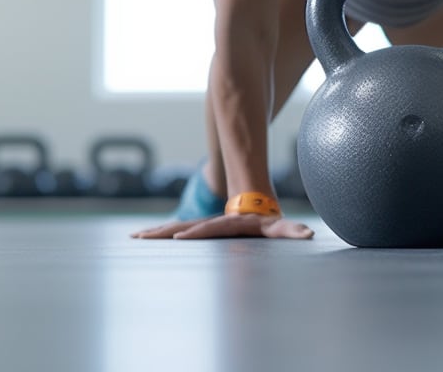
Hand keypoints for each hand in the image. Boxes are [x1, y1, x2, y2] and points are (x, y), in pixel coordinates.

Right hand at [131, 214, 313, 239]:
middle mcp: (209, 223)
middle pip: (183, 227)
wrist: (253, 204)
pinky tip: (140, 238)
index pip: (210, 228)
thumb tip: (308, 234)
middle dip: (164, 232)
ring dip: (155, 233)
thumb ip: (292, 231)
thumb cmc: (267, 220)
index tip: (180, 237)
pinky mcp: (194, 229)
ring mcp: (199, 225)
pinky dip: (157, 234)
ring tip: (134, 236)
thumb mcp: (279, 227)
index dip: (196, 232)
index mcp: (226, 224)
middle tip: (142, 236)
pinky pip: (173, 231)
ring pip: (174, 228)